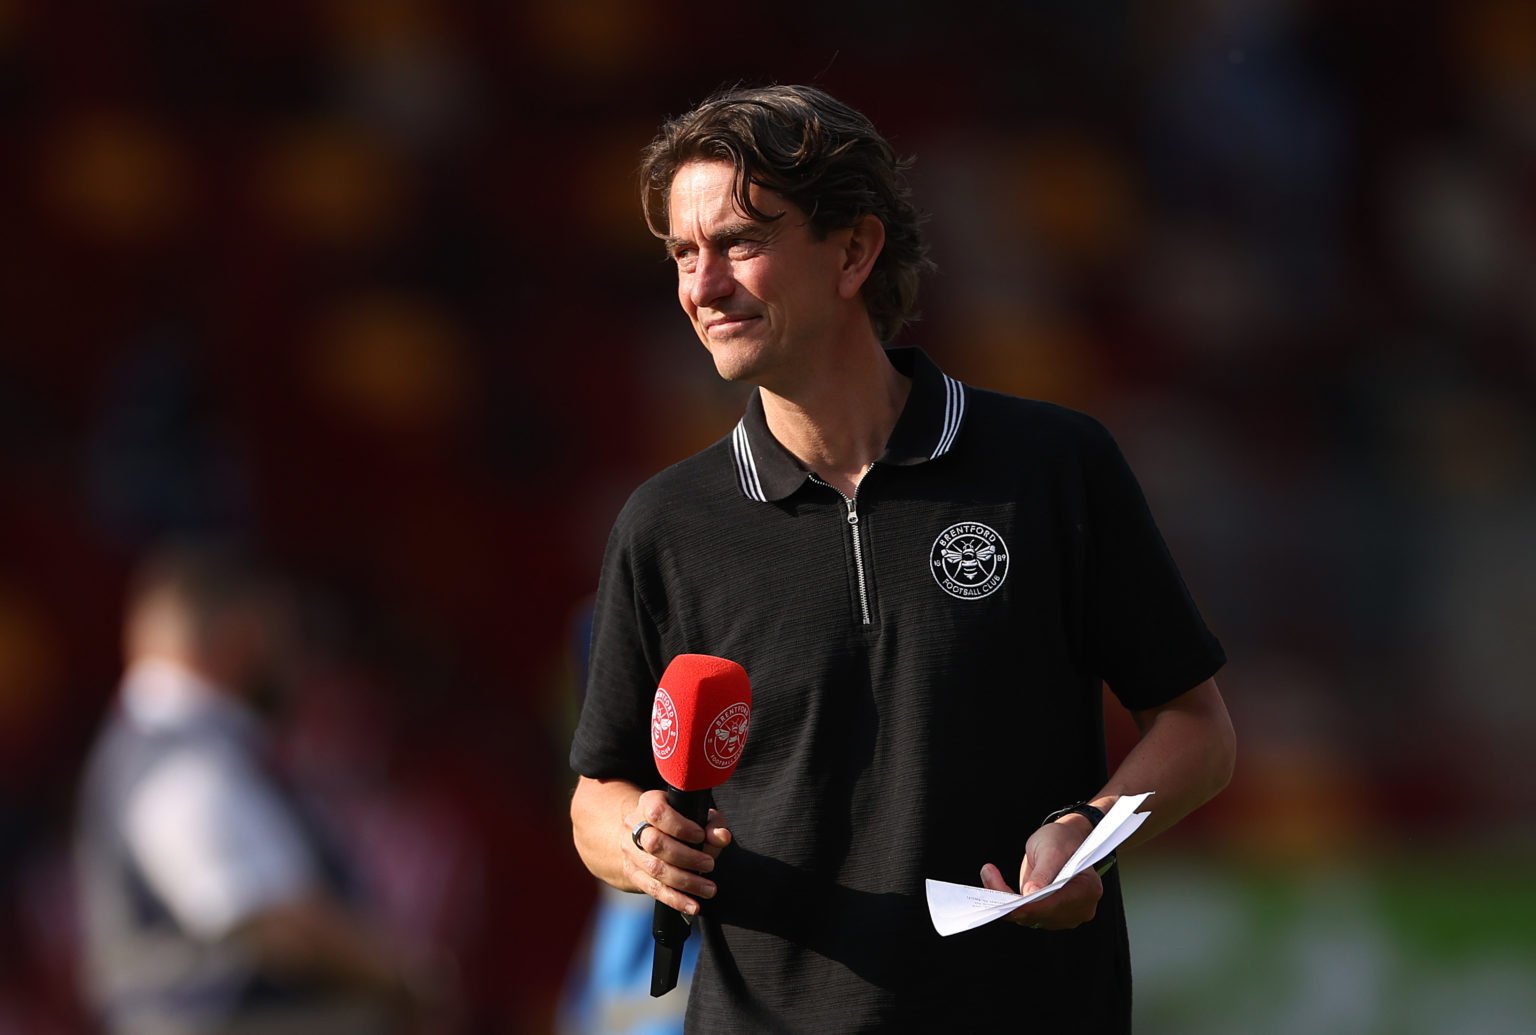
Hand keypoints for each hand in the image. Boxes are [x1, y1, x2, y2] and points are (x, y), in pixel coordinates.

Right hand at [622, 790, 730, 916]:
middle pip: (655, 843)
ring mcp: (631, 852)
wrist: (643, 834)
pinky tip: (693, 906)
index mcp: (649, 804)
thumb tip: (722, 836)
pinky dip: (676, 900)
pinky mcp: (633, 874)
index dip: (680, 826)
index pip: (658, 813)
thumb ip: (712, 824)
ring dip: (685, 882)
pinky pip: (653, 889)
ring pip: (655, 869)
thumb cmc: (676, 821)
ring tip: (708, 889)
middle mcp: (635, 826)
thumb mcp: (695, 814)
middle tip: (709, 864)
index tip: (700, 836)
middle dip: (686, 857)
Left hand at [978, 816, 1102, 930]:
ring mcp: (1065, 915)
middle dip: (1011, 901)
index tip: (1003, 899)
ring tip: (990, 874)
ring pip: (1029, 918)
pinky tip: (995, 883)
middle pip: (1040, 915)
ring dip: (1006, 900)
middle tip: (988, 876)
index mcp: (1087, 890)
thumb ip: (1042, 873)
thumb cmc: (1061, 840)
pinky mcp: (1049, 915)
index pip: (1053, 906)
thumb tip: (1030, 895)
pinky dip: (1010, 901)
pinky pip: (1026, 914)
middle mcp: (1079, 909)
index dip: (1027, 905)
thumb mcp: (1051, 849)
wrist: (1064, 841)